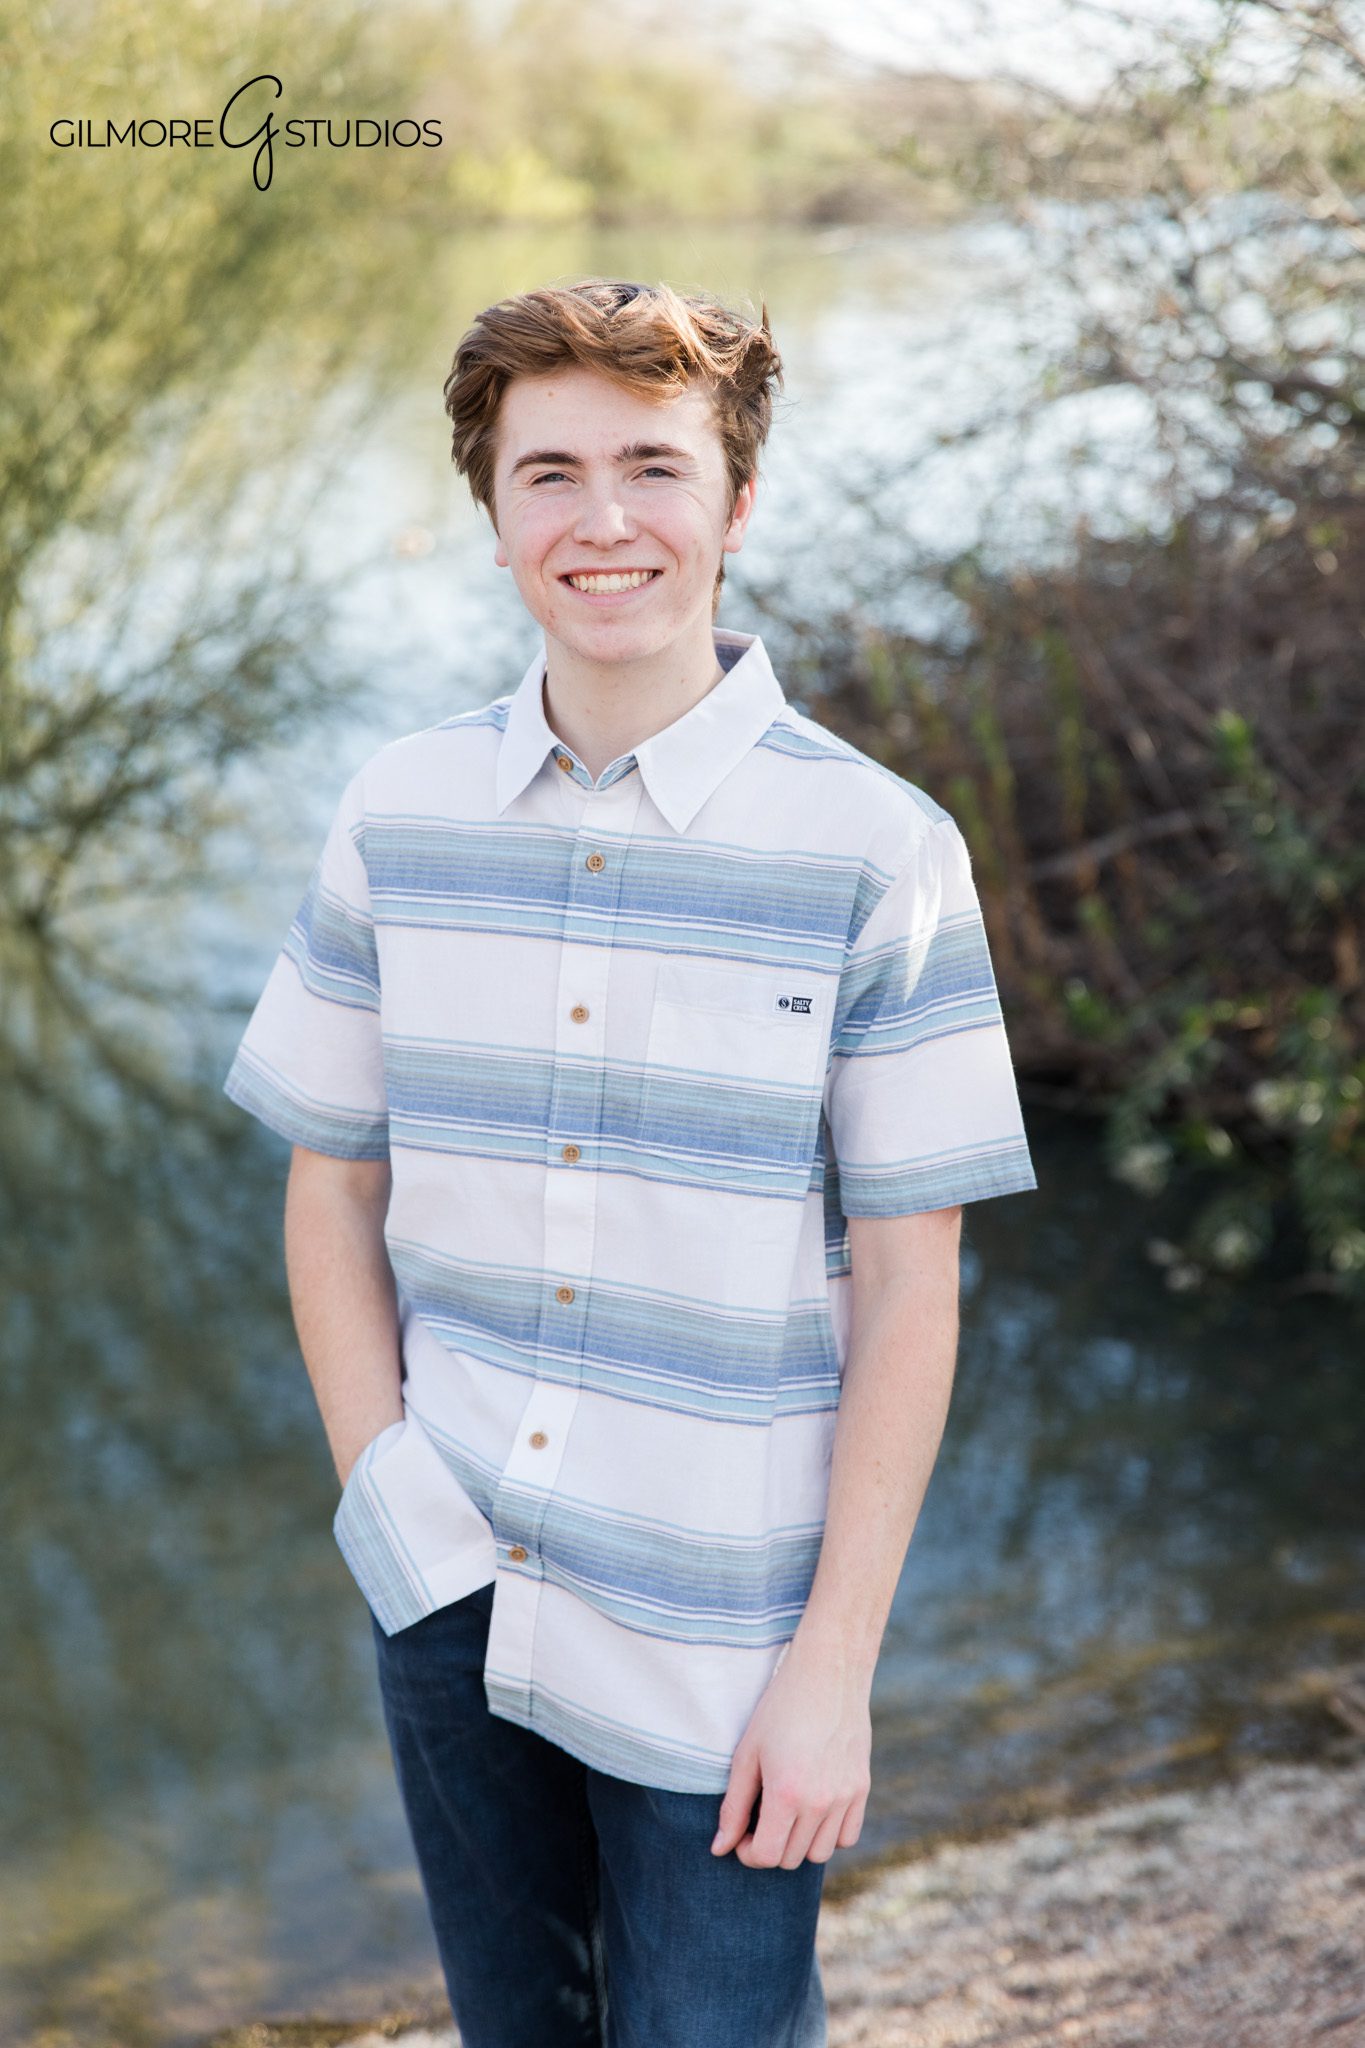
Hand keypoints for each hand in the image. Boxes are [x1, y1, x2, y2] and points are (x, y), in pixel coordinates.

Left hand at [710, 1636, 871, 1868]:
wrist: (828, 1673)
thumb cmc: (780, 1708)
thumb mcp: (747, 1754)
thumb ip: (733, 1806)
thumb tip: (719, 1848)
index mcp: (786, 1794)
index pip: (766, 1856)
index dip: (747, 1852)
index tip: (742, 1833)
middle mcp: (820, 1803)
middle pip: (791, 1858)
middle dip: (770, 1846)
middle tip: (760, 1819)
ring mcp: (845, 1797)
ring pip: (820, 1853)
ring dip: (799, 1843)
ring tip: (786, 1814)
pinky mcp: (861, 1788)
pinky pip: (847, 1836)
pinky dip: (829, 1834)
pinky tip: (813, 1810)